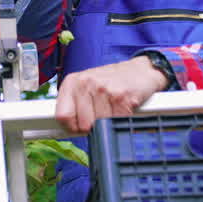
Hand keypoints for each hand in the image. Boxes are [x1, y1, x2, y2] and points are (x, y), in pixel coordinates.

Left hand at [55, 56, 169, 134]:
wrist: (140, 71)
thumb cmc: (110, 82)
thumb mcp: (86, 87)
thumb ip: (74, 106)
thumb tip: (63, 130)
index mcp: (72, 82)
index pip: (62, 116)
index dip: (72, 126)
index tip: (79, 126)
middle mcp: (85, 83)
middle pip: (83, 125)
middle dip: (93, 126)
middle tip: (101, 114)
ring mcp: (103, 89)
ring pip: (100, 125)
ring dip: (109, 123)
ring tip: (112, 108)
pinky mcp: (121, 97)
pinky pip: (117, 122)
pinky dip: (122, 120)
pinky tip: (123, 108)